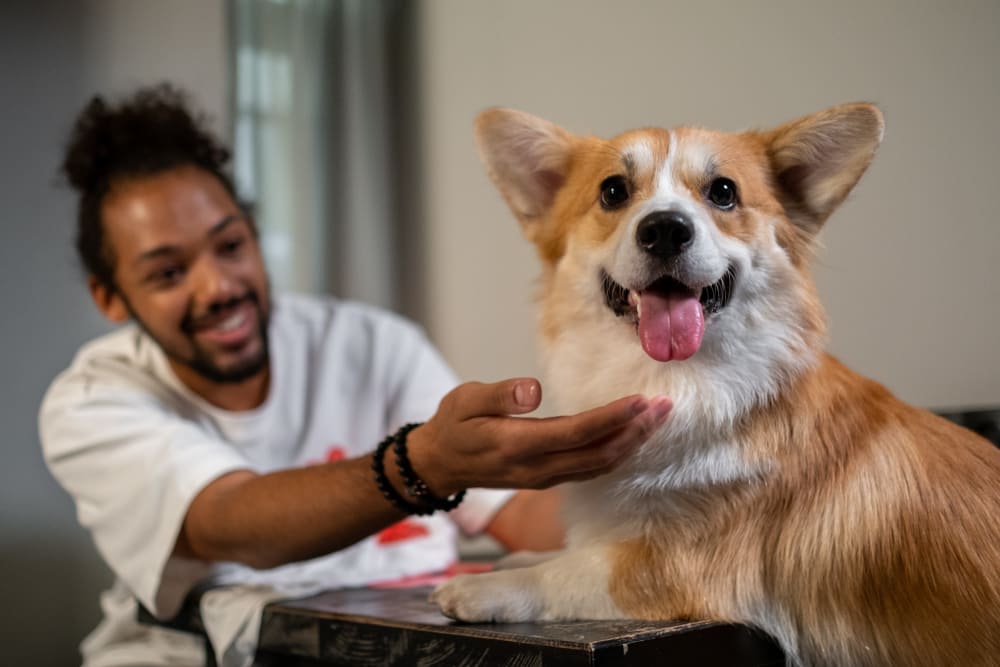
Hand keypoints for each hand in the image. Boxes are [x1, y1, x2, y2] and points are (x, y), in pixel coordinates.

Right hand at [406, 378, 671, 496]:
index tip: (641, 401)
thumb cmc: (453, 424)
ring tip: (658, 419)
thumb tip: (533, 390)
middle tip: (666, 407)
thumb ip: (498, 395)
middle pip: (599, 455)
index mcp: (516, 446)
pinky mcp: (550, 479)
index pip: (576, 433)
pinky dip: (618, 453)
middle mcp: (537, 469)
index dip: (611, 419)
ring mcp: (545, 479)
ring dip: (632, 444)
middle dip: (635, 432)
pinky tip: (634, 437)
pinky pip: (593, 470)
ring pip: (600, 466)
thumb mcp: (464, 400)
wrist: (440, 464)